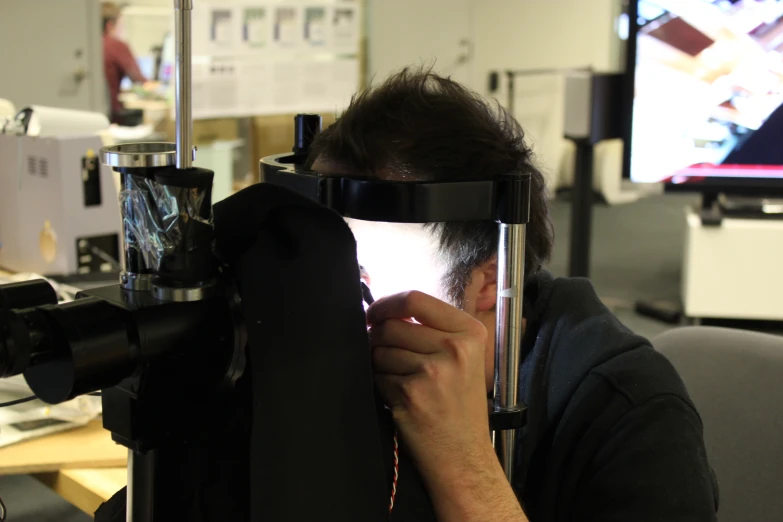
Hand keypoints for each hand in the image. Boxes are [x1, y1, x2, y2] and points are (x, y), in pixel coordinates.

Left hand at [367, 291, 494, 479]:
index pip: (415, 299)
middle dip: (378, 337)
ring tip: (399, 379)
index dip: (386, 304)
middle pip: (392, 324)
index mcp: (470, 332)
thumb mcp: (464, 358)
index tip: (375, 313)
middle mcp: (455, 348)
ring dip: (379, 363)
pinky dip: (381, 384)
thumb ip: (433, 329)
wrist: (463, 455)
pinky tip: (399, 397)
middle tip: (385, 353)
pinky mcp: (411, 393)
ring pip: (380, 349)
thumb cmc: (459, 406)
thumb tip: (385, 310)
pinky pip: (378, 375)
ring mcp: (433, 371)